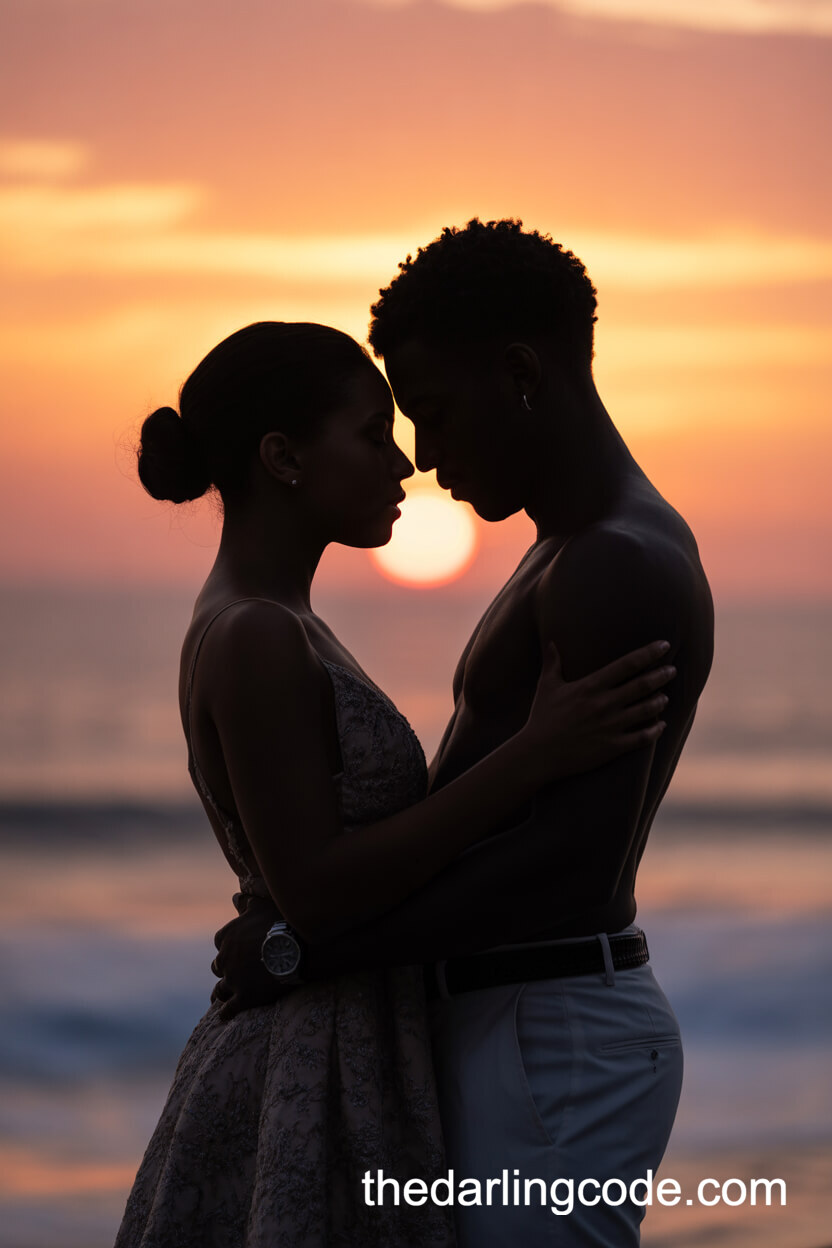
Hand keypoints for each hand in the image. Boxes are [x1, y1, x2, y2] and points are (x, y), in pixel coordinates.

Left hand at [210, 893, 284, 1020]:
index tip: (235, 949)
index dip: (227, 946)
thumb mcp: (262, 906)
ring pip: (220, 989)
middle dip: (226, 969)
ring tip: (224, 997)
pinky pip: (228, 1010)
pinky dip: (226, 1013)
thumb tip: (234, 897)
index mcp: (228, 936)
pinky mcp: (244, 997)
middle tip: (234, 973)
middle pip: (219, 966)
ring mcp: (233, 979)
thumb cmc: (281, 922)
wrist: (296, 948)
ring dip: (222, 992)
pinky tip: (226, 1016)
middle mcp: (226, 958)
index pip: (219, 942)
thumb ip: (246, 903)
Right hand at [524, 639, 674, 779]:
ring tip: (665, 697)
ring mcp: (610, 726)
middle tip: (672, 670)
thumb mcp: (546, 686)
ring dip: (660, 702)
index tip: (664, 645)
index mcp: (590, 686)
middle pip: (642, 685)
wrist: (538, 754)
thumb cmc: (541, 718)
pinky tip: (661, 725)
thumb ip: (552, 662)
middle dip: (661, 675)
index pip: (627, 664)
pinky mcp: (613, 747)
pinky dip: (655, 730)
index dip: (649, 653)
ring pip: (646, 710)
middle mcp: (604, 704)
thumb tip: (551, 642)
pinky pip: (642, 738)